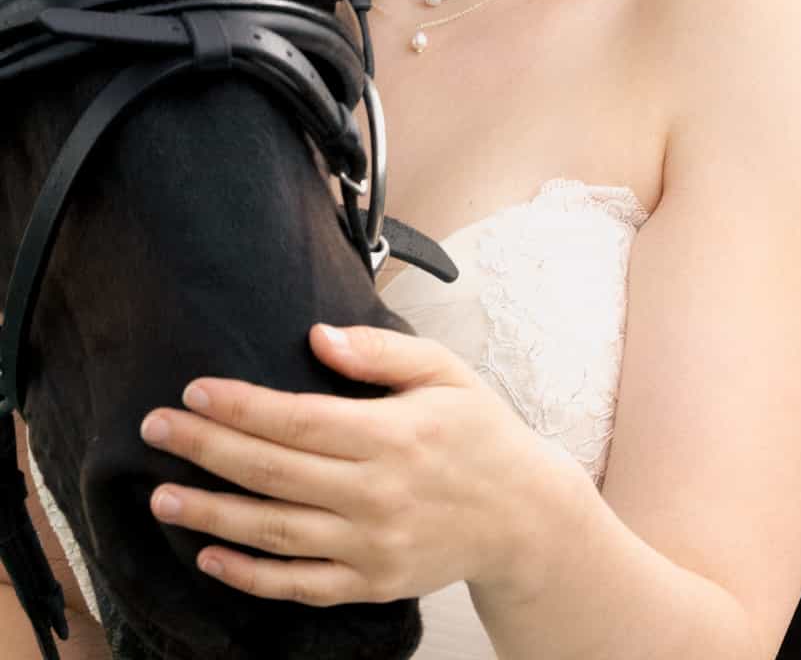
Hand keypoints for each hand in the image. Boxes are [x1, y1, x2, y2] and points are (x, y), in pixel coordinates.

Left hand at [139, 323, 567, 606]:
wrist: (524, 515)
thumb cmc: (481, 433)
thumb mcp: (445, 372)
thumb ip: (381, 352)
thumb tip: (317, 336)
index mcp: (395, 435)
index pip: (301, 421)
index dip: (243, 407)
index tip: (195, 392)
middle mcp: (378, 494)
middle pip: (276, 473)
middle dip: (208, 450)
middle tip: (155, 430)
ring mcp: (373, 546)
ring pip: (277, 533)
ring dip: (213, 515)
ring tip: (162, 497)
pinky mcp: (372, 583)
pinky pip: (300, 586)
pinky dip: (251, 575)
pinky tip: (211, 556)